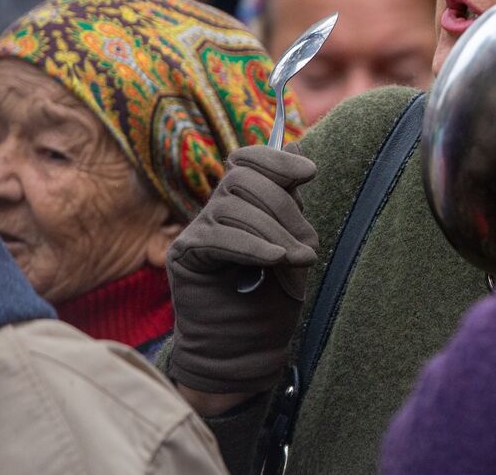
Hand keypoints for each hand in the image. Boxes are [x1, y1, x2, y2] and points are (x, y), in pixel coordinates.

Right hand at [167, 145, 318, 395]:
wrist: (246, 349)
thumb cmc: (272, 298)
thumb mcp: (292, 244)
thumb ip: (290, 202)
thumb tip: (296, 147)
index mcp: (243, 202)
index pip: (248, 160)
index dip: (276, 160)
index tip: (309, 173)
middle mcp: (216, 211)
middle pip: (242, 179)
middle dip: (282, 208)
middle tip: (305, 246)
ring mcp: (197, 231)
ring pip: (232, 206)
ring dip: (273, 232)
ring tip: (297, 260)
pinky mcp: (186, 257)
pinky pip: (217, 237)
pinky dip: (251, 246)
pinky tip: (273, 261)